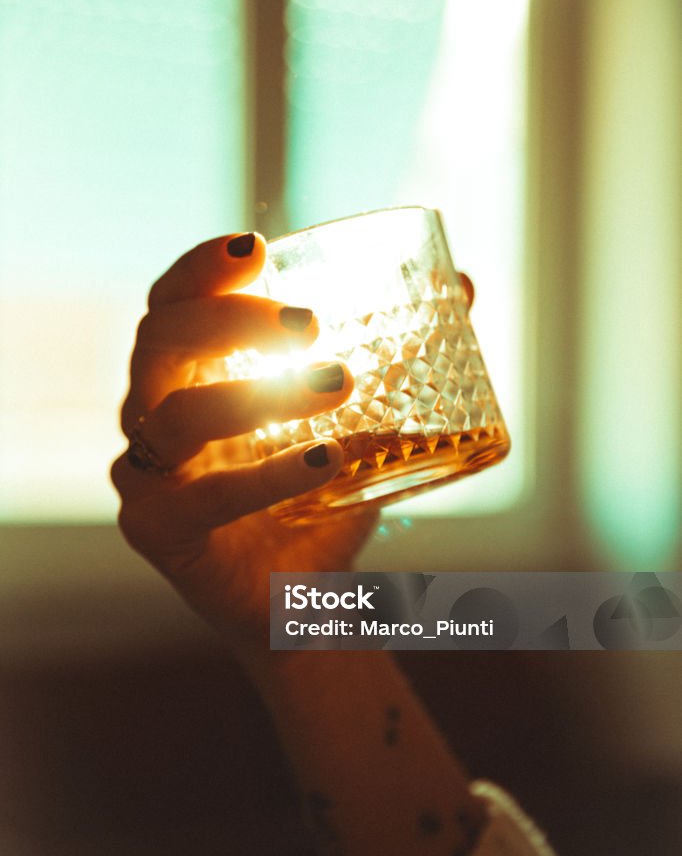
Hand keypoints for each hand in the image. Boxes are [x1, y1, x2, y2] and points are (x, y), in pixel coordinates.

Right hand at [111, 232, 377, 662]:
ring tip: (339, 383)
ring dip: (255, 393)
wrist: (301, 606)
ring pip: (175, 415)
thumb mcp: (363, 419)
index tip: (260, 248)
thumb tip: (463, 285)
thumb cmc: (318, 504)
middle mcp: (154, 418)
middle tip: (311, 323)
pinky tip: (327, 460)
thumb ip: (402, 357)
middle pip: (159, 342)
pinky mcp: (159, 531)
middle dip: (230, 320)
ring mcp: (147, 477)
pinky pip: (205, 496)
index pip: (173, 305)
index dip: (203, 270)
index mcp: (188, 379)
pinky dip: (267, 476)